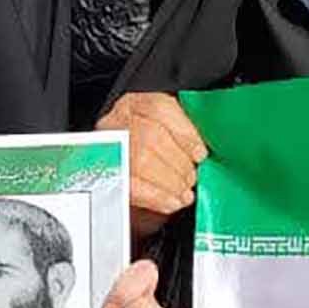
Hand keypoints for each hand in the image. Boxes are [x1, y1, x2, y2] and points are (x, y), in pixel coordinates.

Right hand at [100, 90, 206, 239]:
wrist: (121, 184)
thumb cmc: (155, 157)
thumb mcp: (169, 135)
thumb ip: (185, 137)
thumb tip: (204, 152)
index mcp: (135, 104)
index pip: (158, 107)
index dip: (184, 132)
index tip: (200, 153)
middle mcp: (116, 123)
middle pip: (150, 136)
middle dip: (179, 162)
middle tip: (192, 178)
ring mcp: (106, 149)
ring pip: (141, 161)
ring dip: (170, 181)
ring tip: (184, 191)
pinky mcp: (104, 178)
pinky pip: (131, 187)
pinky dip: (157, 197)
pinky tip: (172, 202)